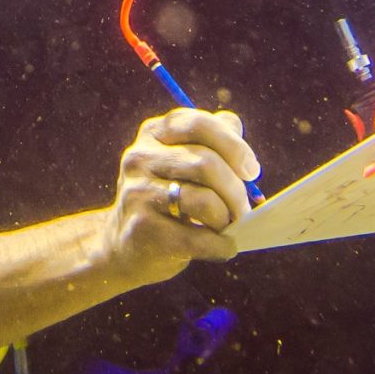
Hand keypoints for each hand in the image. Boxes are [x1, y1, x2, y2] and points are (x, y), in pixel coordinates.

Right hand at [97, 109, 260, 284]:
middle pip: (206, 164)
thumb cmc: (167, 199)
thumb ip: (212, 141)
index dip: (234, 147)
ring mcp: (138, 193)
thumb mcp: (183, 163)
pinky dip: (221, 246)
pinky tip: (223, 248)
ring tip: (227, 227)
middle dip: (236, 191)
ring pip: (204, 200)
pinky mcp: (142, 229)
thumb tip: (238, 136)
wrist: (123, 246)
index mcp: (154, 133)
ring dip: (227, 219)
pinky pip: (198, 237)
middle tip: (243, 210)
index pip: (200, 125)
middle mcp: (140, 157)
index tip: (251, 171)